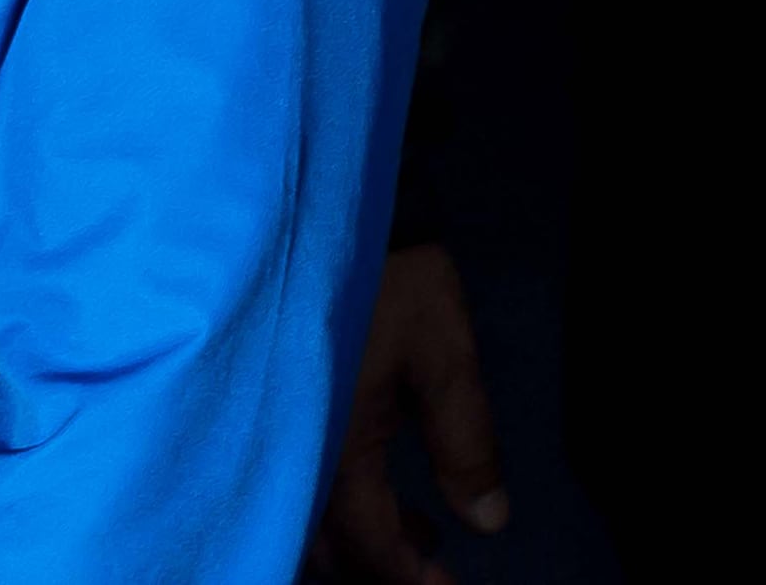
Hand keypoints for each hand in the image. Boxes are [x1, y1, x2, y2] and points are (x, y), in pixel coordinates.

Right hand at [308, 245, 507, 582]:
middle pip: (332, 552)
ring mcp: (278, 442)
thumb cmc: (394, 284)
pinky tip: (384, 502)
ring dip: (363, 545)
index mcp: (336, 450)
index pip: (369, 547)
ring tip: (422, 534)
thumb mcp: (445, 358)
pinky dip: (340, 514)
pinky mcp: (274, 423)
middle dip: (385, 569)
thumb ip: (466, 442)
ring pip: (311, 529)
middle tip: (438, 566)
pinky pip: (299, 495)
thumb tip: (490, 522)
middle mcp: (294, 461)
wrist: (329, 218)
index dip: (411, 580)